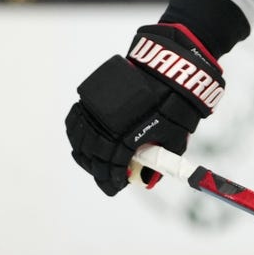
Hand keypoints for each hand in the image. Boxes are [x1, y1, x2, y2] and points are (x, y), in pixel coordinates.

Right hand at [65, 24, 224, 195]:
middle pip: (94, 156)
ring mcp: (98, 109)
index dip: (112, 181)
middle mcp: (109, 125)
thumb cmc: (177, 104)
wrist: (170, 67)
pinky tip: (82, 140)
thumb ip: (161, 161)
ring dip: (84, 154)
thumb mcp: (175, 138)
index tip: (115, 187)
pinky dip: (76, 133)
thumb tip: (148, 179)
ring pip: (80, 139)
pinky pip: (77, 118)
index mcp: (128, 138)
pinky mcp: (94, 95)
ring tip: (93, 162)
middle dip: (99, 171)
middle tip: (106, 177)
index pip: (113, 167)